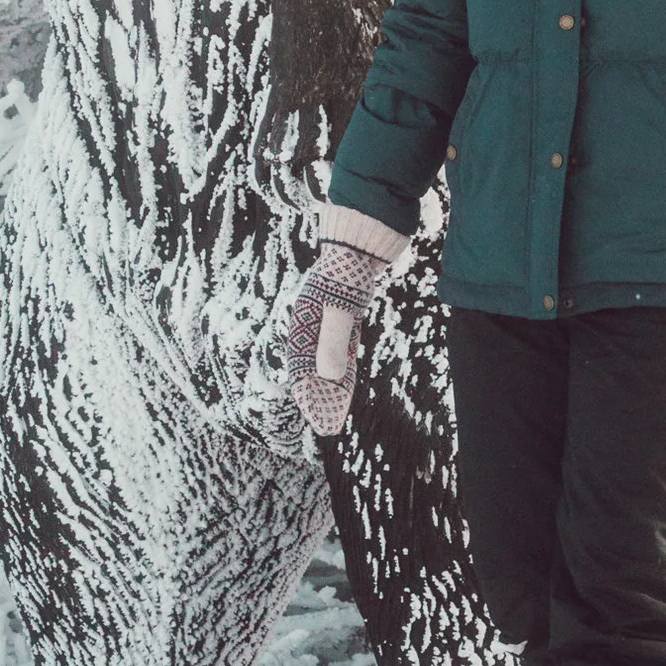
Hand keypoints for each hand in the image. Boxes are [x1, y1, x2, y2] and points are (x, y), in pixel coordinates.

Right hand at [285, 210, 412, 437]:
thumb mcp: (340, 308)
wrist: (363, 239)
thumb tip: (328, 378)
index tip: (314, 417)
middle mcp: (312, 323)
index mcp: (304, 321)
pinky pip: (342, 349)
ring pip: (328, 360)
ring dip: (331, 387)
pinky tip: (346, 385)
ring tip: (335, 413)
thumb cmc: (347, 270)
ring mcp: (329, 319)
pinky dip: (344, 368)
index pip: (302, 366)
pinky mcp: (346, 316)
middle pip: (313, 367)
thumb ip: (333, 343)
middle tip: (327, 425)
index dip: (308, 393)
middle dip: (319, 397)